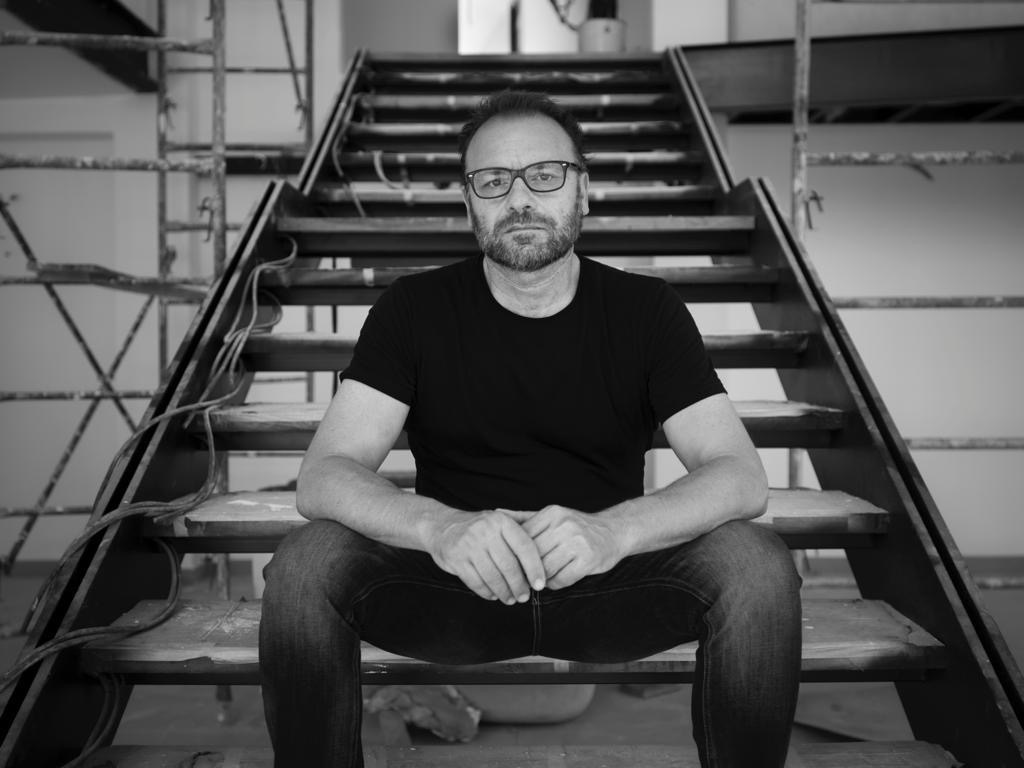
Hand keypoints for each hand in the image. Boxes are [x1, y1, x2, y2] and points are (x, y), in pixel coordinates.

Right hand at [426, 510, 545, 603]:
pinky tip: (493, 595)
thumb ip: (521, 529)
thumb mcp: (499, 520)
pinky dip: (487, 592)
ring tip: (510, 599)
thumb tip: (547, 550)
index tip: (540, 584)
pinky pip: (476, 582)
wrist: (442, 526)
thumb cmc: (478, 528)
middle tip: (524, 597)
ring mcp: (469, 545)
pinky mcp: (456, 559)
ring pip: (493, 576)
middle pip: (509, 565)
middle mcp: (485, 531)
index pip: (524, 546)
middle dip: (519, 585)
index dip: (535, 568)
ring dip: (504, 592)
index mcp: (501, 521)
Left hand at [521, 505, 621, 589]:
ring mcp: (577, 542)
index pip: (523, 537)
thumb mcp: (552, 516)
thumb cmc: (577, 526)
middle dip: (527, 569)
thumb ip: (524, 517)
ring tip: (542, 577)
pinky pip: (562, 579)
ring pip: (545, 569)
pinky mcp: (588, 559)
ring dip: (541, 578)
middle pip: (533, 555)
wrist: (614, 531)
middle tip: (525, 576)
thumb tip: (496, 513)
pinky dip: (556, 583)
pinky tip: (557, 579)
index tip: (514, 564)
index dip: (516, 554)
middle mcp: (564, 525)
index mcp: (552, 513)